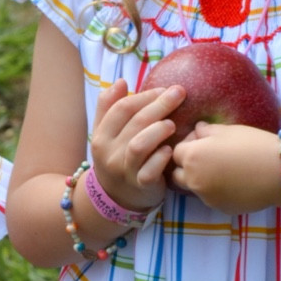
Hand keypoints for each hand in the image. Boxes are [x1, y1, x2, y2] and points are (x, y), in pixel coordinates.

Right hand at [88, 79, 184, 212]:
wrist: (116, 198)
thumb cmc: (118, 158)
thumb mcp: (107, 134)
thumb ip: (110, 108)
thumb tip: (121, 82)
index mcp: (101, 136)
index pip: (121, 108)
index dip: (144, 96)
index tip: (163, 89)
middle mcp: (110, 153)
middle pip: (134, 122)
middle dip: (159, 104)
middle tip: (179, 93)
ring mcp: (124, 170)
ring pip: (139, 145)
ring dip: (158, 130)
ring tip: (172, 124)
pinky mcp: (140, 185)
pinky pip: (150, 171)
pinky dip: (161, 158)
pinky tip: (170, 150)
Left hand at [170, 123, 280, 213]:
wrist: (278, 172)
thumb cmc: (253, 145)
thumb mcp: (228, 130)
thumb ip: (207, 131)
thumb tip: (197, 130)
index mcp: (192, 157)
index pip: (176, 152)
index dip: (188, 145)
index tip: (203, 141)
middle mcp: (194, 180)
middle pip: (178, 174)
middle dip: (186, 166)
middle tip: (207, 157)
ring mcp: (206, 197)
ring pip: (194, 188)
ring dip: (201, 179)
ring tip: (224, 169)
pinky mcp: (220, 208)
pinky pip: (211, 198)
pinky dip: (217, 190)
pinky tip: (235, 181)